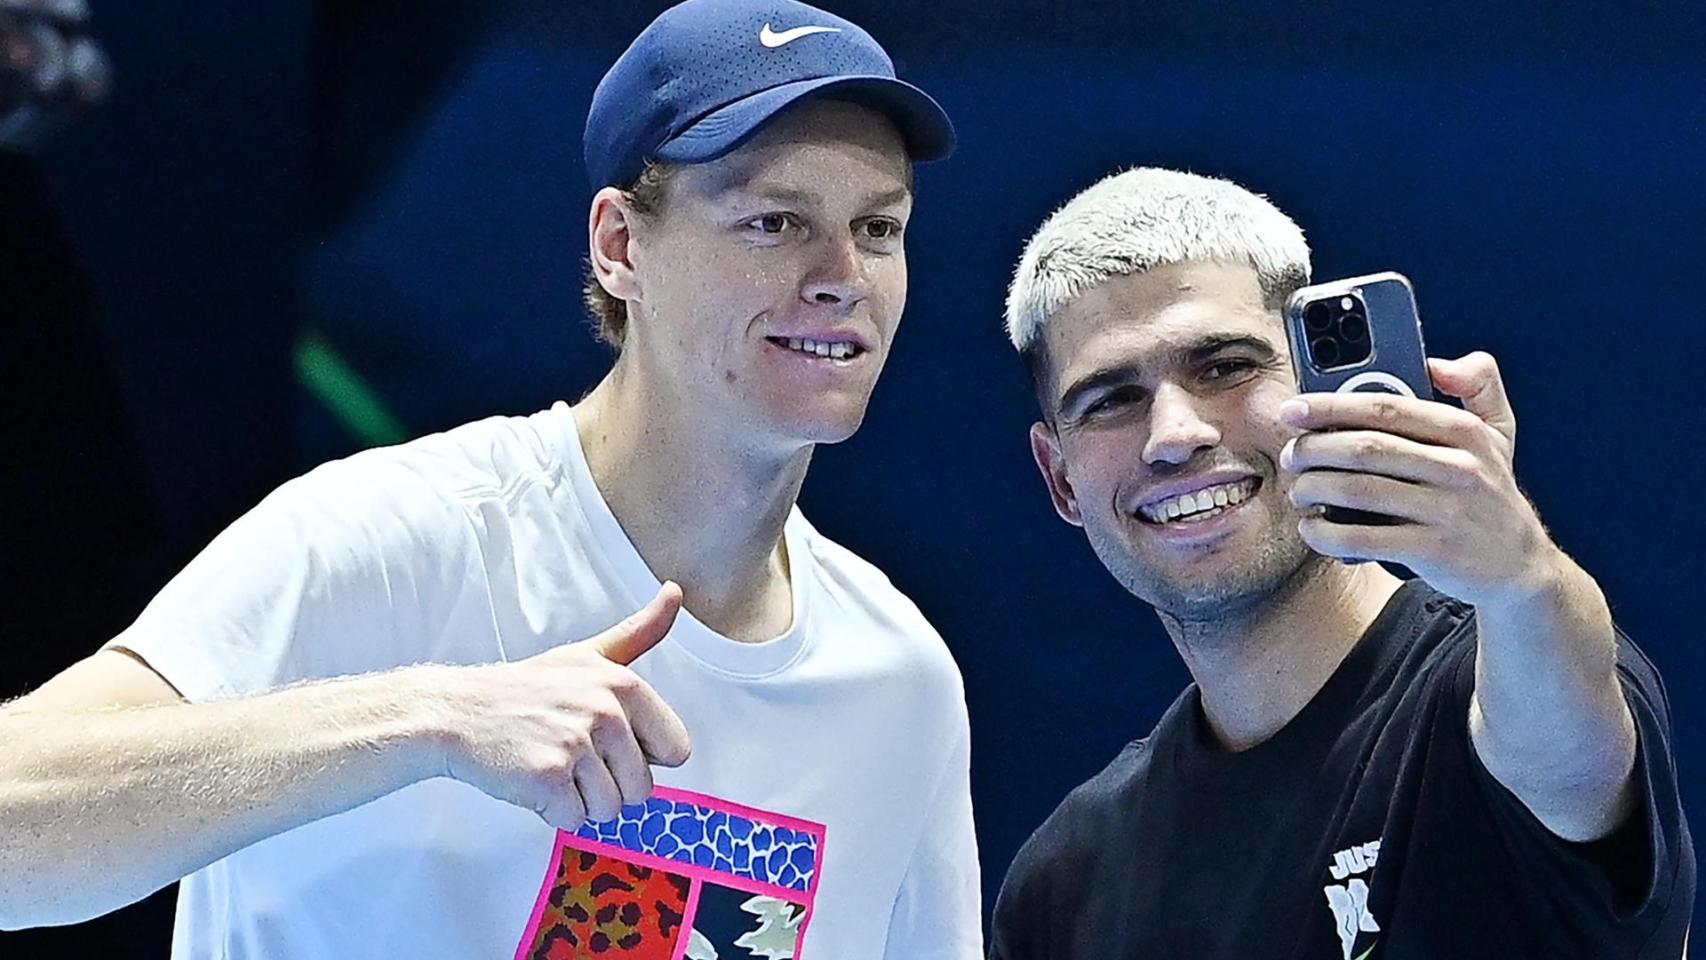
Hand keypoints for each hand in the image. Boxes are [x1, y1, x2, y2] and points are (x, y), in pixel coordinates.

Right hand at [439, 583, 691, 827]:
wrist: (459, 712)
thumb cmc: (525, 689)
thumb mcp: (588, 655)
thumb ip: (639, 632)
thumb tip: (675, 592)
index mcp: (624, 684)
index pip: (676, 750)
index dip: (642, 756)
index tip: (609, 742)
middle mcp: (605, 711)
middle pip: (643, 788)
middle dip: (609, 785)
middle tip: (571, 756)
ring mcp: (576, 743)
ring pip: (610, 810)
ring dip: (581, 802)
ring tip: (552, 766)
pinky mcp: (547, 777)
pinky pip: (574, 821)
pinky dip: (553, 813)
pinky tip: (533, 782)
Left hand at [1277, 352, 1558, 605]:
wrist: (1518, 567)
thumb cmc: (1489, 493)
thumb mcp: (1499, 433)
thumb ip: (1478, 384)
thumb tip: (1437, 362)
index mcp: (1464, 432)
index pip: (1386, 408)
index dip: (1330, 406)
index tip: (1293, 410)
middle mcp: (1459, 468)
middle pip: (1364, 449)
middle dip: (1313, 450)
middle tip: (1291, 456)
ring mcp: (1447, 512)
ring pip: (1357, 492)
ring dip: (1312, 489)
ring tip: (1298, 490)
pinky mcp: (1433, 552)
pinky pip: (1363, 539)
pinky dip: (1326, 534)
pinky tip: (1312, 528)